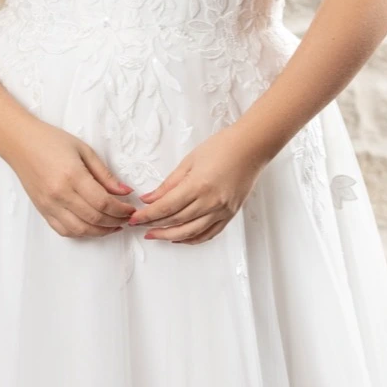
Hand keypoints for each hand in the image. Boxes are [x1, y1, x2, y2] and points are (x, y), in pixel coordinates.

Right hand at [7, 121, 137, 238]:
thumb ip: (105, 174)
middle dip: (115, 221)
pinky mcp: (42, 210)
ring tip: (113, 226)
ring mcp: (49, 205)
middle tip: (126, 218)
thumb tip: (125, 191)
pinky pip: (64, 230)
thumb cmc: (52, 141)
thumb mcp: (84, 150)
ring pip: (80, 229)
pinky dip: (81, 233)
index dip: (121, 209)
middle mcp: (60, 194)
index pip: (103, 202)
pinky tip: (92, 227)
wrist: (20, 142)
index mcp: (72, 176)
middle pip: (94, 218)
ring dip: (100, 231)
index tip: (130, 209)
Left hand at [126, 128, 264, 243]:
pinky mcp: (230, 214)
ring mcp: (222, 210)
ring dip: (170, 236)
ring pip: (191, 232)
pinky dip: (193, 239)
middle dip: (154, 225)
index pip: (166, 207)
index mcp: (198, 185)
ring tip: (155, 235)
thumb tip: (150, 199)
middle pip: (176, 221)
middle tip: (140, 227)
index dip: (147, 215)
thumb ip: (169, 184)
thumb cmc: (222, 147)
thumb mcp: (189, 161)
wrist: (251, 147)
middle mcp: (211, 202)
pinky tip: (180, 237)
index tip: (134, 219)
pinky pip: (209, 233)